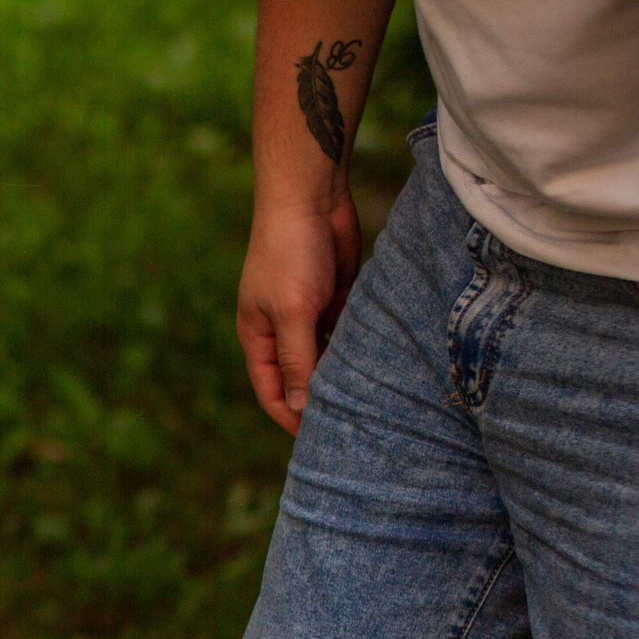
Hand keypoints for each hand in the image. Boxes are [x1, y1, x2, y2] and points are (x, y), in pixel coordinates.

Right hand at [237, 195, 360, 434]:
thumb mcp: (292, 312)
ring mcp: (309, 314)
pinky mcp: (336, 298)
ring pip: (327, 358)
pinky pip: (347, 335)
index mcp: (257, 336)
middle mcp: (281, 330)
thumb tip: (299, 408)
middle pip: (300, 378)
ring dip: (343, 374)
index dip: (291, 417)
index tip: (320, 440)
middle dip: (320, 399)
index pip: (271, 391)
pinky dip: (358, 349)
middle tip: (355, 427)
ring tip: (373, 401)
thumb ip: (297, 360)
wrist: (312, 198)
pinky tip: (381, 365)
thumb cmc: (291, 253)